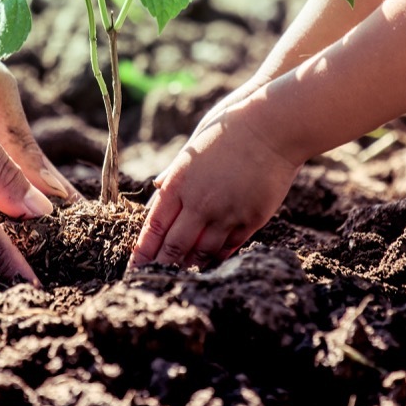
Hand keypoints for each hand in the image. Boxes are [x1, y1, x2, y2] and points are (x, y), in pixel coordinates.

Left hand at [129, 88, 302, 268]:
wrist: (270, 126)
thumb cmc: (228, 130)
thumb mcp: (192, 149)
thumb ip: (175, 174)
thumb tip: (159, 190)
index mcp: (179, 183)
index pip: (154, 226)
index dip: (144, 250)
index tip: (135, 265)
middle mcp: (199, 203)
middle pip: (175, 246)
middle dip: (162, 265)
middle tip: (153, 279)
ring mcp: (226, 213)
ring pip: (202, 251)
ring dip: (190, 264)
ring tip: (181, 274)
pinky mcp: (251, 218)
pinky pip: (230, 245)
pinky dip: (217, 255)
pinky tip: (211, 261)